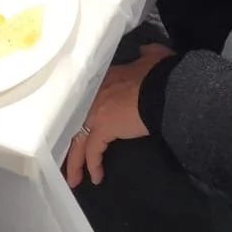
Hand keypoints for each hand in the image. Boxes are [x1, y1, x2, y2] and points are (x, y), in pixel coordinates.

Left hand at [64, 44, 173, 188]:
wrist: (163, 87)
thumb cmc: (160, 74)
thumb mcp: (153, 57)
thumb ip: (147, 55)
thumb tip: (146, 52)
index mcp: (105, 78)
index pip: (86, 100)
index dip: (82, 116)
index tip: (80, 128)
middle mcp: (95, 94)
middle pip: (76, 122)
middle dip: (70, 143)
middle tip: (68, 162)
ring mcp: (96, 110)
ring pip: (78, 139)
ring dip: (76, 162)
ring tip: (75, 179)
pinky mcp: (103, 127)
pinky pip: (93, 151)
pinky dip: (93, 165)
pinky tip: (97, 176)